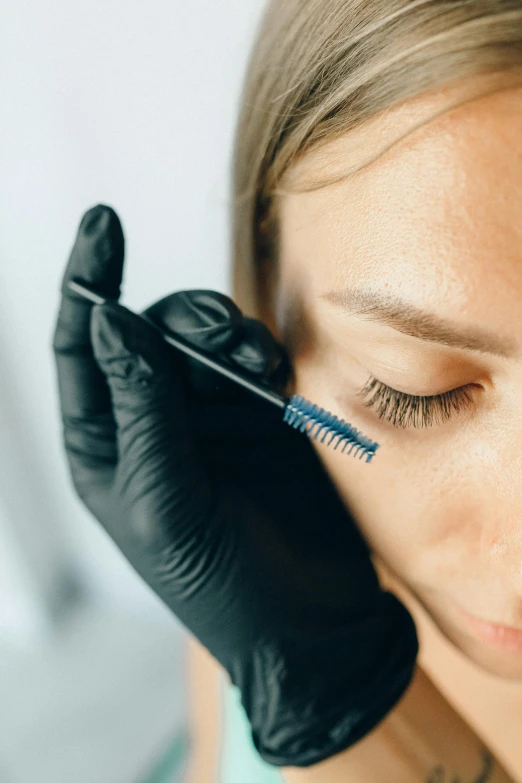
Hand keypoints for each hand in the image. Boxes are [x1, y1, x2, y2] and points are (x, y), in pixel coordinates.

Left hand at [52, 205, 417, 767]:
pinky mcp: (259, 416)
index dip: (85, 282)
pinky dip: (260, 352)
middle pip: (151, 331)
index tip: (102, 221)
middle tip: (224, 346)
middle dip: (183, 323)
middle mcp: (152, 420)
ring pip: (203, 338)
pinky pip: (251, 359)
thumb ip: (142, 409)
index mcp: (106, 444)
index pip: (82, 347)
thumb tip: (110, 320)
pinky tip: (274, 372)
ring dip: (226, 335)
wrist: (307, 622)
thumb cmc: (220, 580)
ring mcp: (208, 415)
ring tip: (256, 365)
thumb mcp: (166, 501)